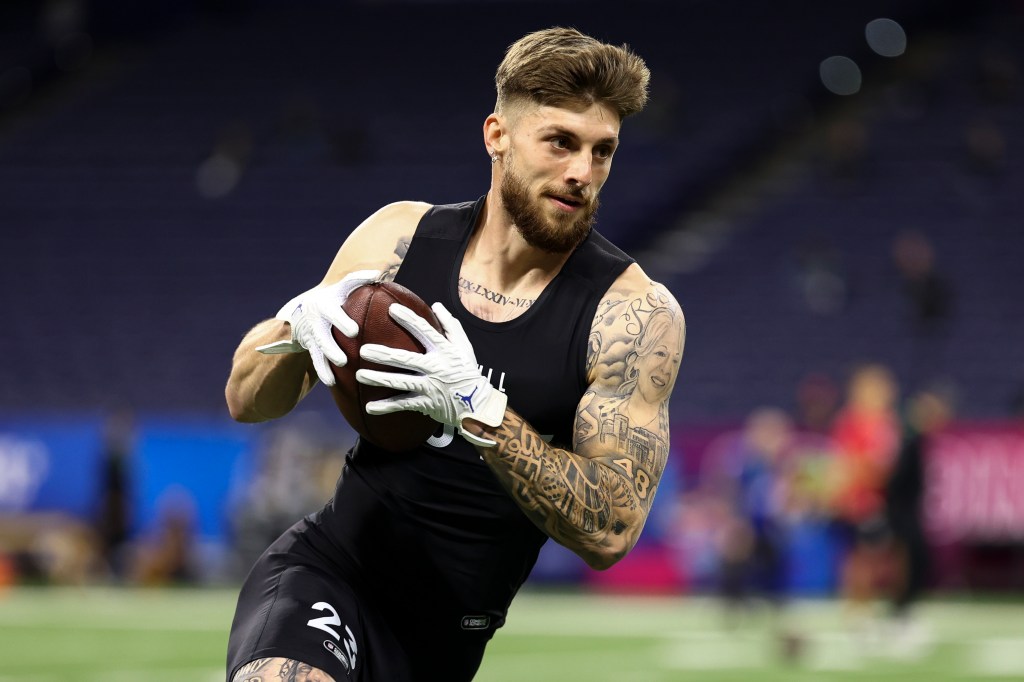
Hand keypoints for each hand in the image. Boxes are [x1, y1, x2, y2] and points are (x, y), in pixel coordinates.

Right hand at [256, 270, 380, 385]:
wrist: (305, 308)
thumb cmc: (334, 296)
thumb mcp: (342, 286)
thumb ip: (358, 279)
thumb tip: (377, 275)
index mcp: (325, 304)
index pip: (333, 312)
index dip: (341, 321)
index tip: (354, 332)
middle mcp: (316, 320)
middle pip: (322, 335)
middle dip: (331, 347)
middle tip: (343, 360)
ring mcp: (312, 335)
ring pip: (318, 351)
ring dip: (326, 363)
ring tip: (336, 374)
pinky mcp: (311, 347)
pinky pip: (315, 361)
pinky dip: (322, 371)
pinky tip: (332, 383)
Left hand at [355, 302, 507, 446]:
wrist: (477, 405)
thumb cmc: (468, 372)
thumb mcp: (464, 347)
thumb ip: (450, 325)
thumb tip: (436, 305)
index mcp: (445, 351)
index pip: (425, 331)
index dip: (409, 319)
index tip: (392, 309)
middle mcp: (436, 368)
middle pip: (406, 359)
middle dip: (384, 354)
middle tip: (364, 350)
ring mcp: (430, 387)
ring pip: (401, 382)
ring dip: (379, 379)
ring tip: (360, 375)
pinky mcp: (426, 403)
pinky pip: (403, 405)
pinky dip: (386, 407)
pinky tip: (369, 408)